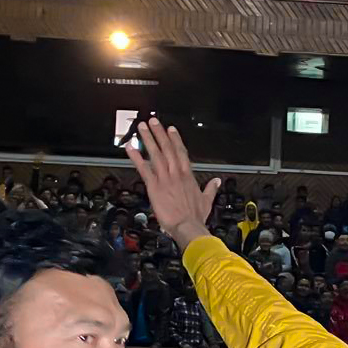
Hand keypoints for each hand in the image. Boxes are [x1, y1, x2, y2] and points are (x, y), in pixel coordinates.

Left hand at [126, 118, 219, 249]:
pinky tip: (130, 148)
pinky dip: (136, 157)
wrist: (187, 226)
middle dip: (159, 133)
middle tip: (153, 121)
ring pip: (155, 154)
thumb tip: (217, 182)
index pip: (181, 152)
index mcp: (187, 176)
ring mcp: (164, 178)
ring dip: (148, 139)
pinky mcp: (154, 186)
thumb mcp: (207, 201)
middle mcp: (175, 173)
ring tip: (142, 127)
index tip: (171, 129)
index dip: (175, 139)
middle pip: (167, 148)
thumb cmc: (196, 216)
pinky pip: (143, 168)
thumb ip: (211, 189)